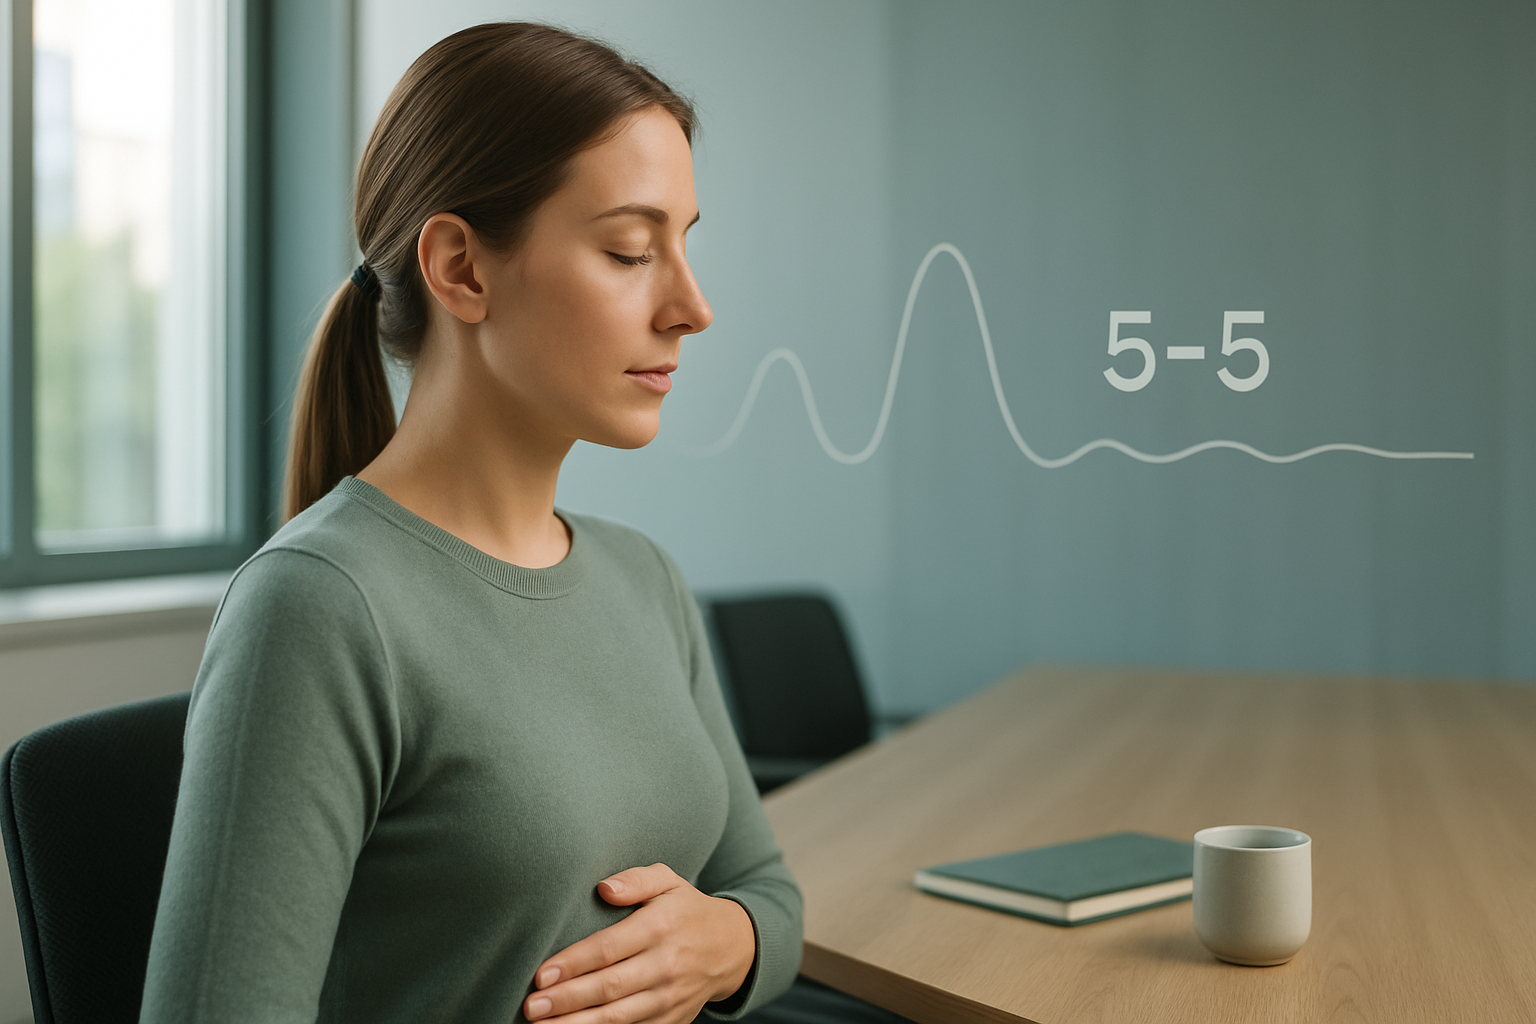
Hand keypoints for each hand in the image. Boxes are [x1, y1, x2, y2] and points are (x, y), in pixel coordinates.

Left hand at [523, 863, 755, 1023]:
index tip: (541, 975)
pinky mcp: (671, 1020)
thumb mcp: (668, 880)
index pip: (609, 948)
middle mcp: (666, 965)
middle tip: (531, 1007)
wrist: (732, 947)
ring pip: (618, 1017)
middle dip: (567, 999)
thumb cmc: (686, 909)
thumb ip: (635, 880)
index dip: (573, 963)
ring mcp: (669, 997)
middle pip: (609, 987)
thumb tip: (604, 888)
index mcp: (660, 927)